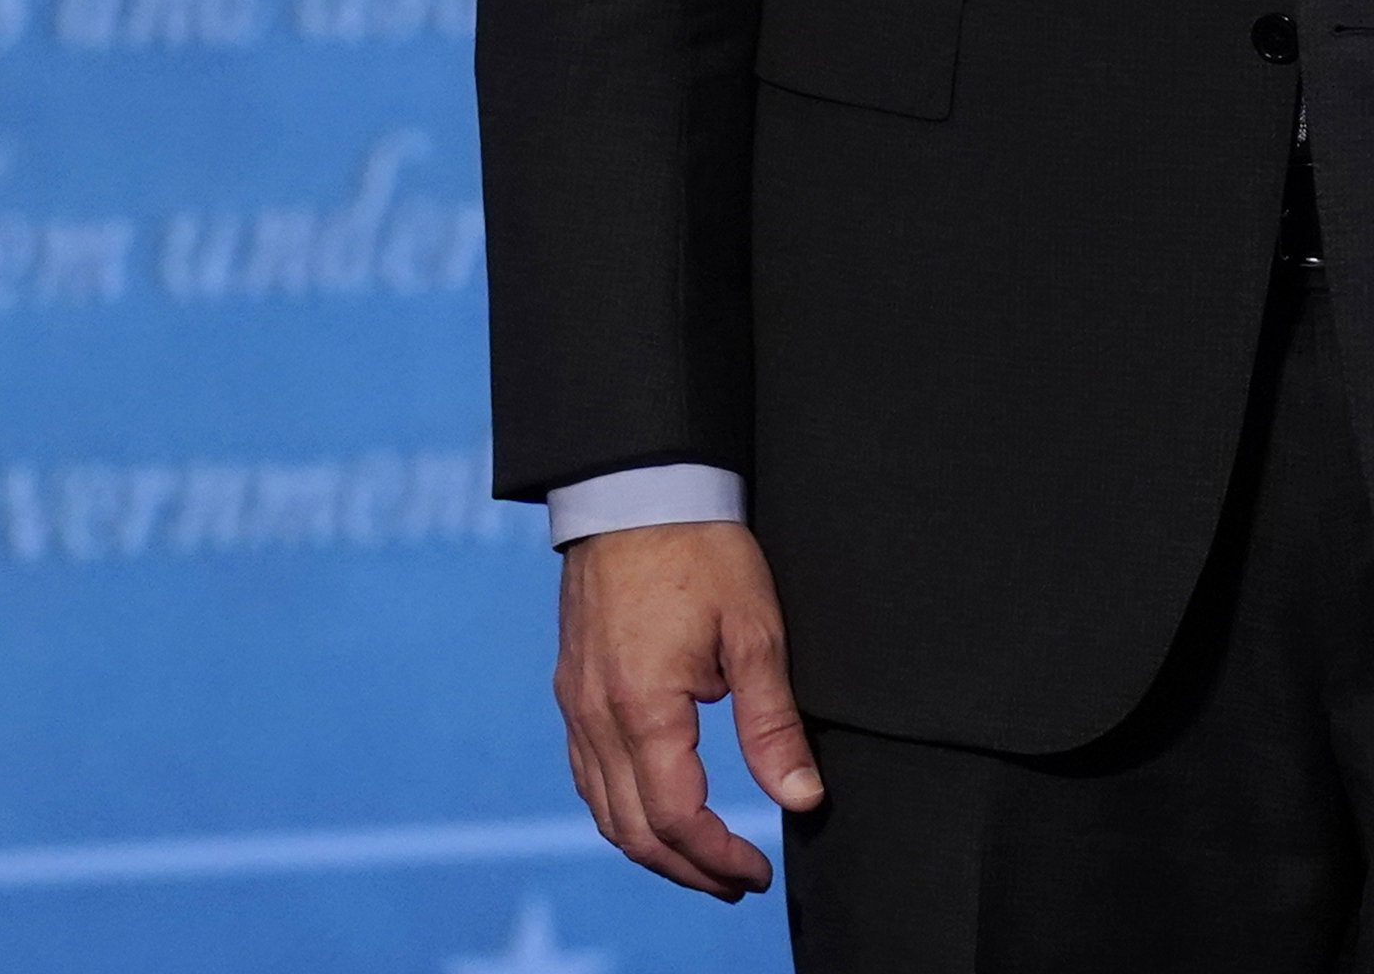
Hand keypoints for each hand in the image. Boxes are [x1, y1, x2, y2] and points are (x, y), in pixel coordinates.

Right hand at [555, 519, 822, 898]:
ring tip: (701, 860)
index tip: (757, 873)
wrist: (636, 491)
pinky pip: (587, 775)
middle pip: (632, 830)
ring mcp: (576, 707)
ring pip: (602, 809)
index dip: (718, 857)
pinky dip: (621, 809)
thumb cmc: (702, 551)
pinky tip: (653, 810)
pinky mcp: (572, 691)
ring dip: (651, 847)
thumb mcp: (755, 633)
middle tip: (735, 882)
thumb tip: (800, 798)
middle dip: (686, 868)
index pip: (677, 817)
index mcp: (644, 710)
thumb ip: (772, 724)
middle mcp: (596, 719)